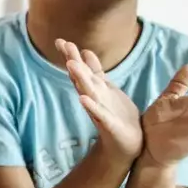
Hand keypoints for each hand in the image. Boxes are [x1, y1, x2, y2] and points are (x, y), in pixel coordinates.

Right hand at [58, 39, 142, 163]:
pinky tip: (82, 99)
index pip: (82, 70)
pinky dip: (91, 107)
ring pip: (88, 92)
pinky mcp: (109, 125)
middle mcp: (95, 98)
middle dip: (73, 61)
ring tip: (71, 65)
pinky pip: (99, 115)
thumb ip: (96, 72)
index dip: (72, 56)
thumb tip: (85, 51)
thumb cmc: (118, 116)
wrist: (126, 145)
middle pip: (81, 78)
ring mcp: (100, 111)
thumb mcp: (108, 89)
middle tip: (63, 45)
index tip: (61, 41)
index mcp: (96, 89)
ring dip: (79, 79)